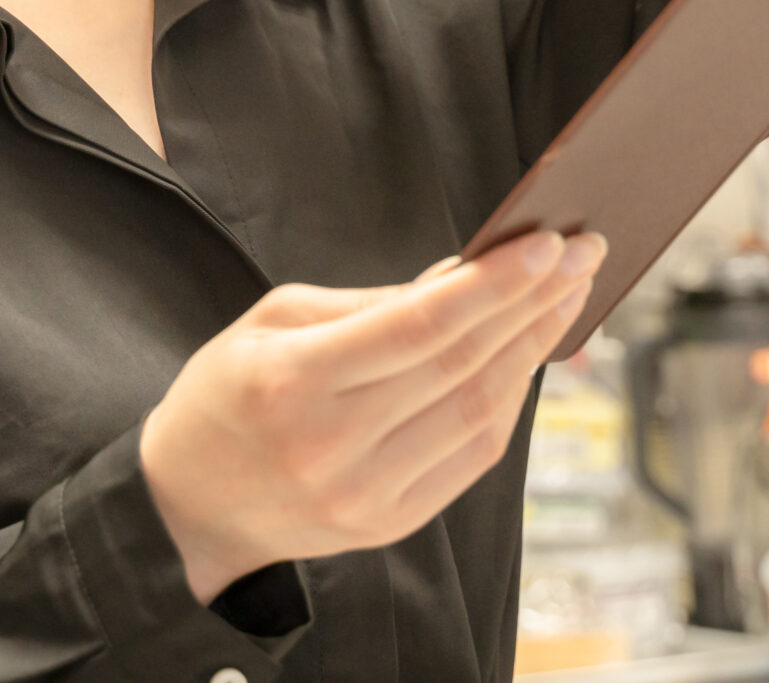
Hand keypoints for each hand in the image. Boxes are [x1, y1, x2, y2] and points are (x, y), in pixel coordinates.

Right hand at [140, 228, 606, 602]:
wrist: (188, 505)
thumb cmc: (227, 394)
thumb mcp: (274, 320)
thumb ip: (371, 302)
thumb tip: (462, 276)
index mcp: (293, 383)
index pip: (418, 327)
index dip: (491, 284)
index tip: (546, 244)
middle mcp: (333, 447)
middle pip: (461, 366)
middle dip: (532, 302)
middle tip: (581, 254)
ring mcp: (366, 494)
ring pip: (479, 413)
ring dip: (533, 349)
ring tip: (566, 296)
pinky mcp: (390, 523)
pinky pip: (472, 456)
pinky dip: (509, 401)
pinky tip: (527, 355)